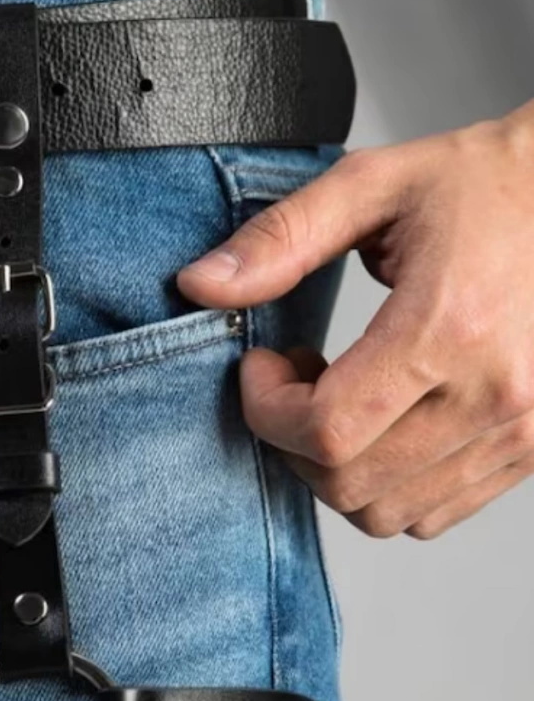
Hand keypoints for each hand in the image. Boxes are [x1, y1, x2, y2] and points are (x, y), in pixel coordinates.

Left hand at [176, 107, 533, 538]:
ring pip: (387, 514)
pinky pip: (432, 515)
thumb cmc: (483, 186)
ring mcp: (521, 430)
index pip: (327, 432)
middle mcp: (495, 393)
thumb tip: (199, 286)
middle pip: (348, 485)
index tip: (261, 366)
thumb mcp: (372, 185)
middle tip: (297, 379)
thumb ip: (280, 239)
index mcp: (450, 328)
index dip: (267, 411)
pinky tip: (386, 420)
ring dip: (338, 469)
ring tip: (343, 396)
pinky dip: (388, 484)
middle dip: (293, 443)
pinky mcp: (531, 450)